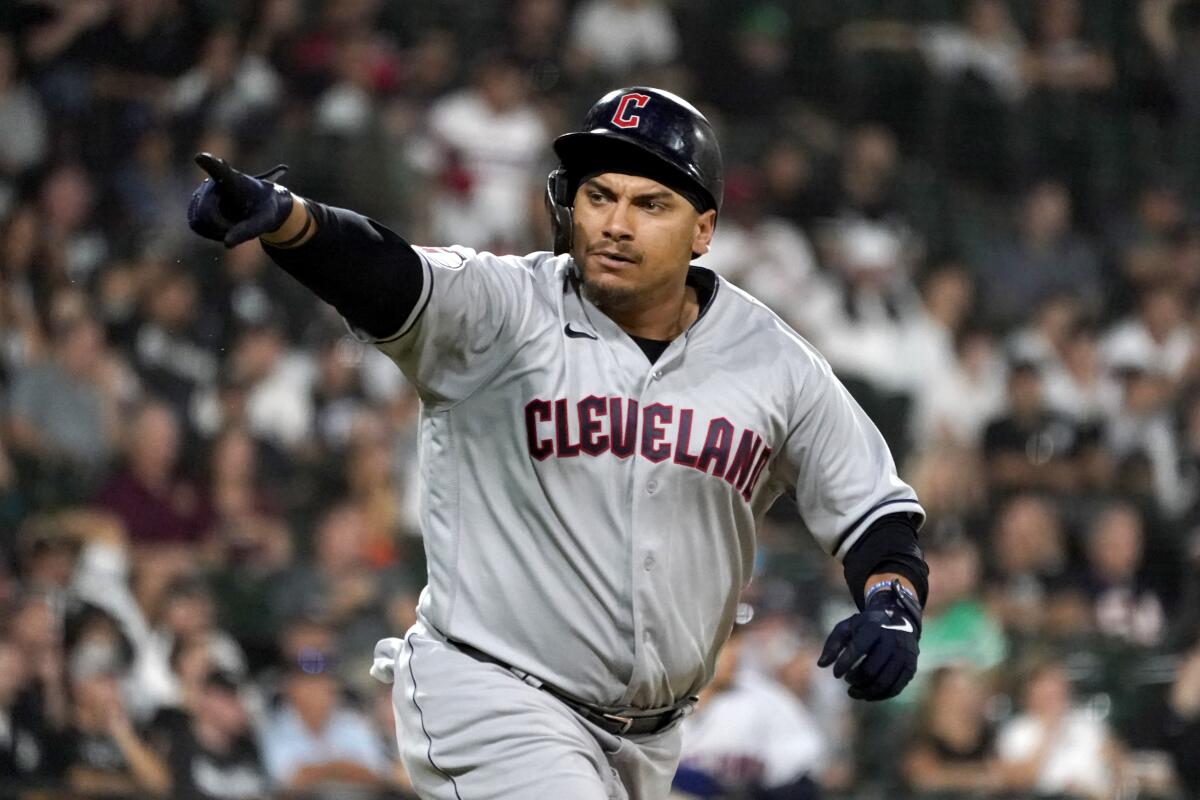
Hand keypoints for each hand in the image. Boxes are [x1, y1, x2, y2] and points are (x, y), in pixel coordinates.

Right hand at [187, 152, 292, 247]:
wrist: (261, 207)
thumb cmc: (265, 210)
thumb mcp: (263, 223)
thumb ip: (247, 231)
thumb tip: (226, 244)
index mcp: (234, 181)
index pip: (220, 171)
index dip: (209, 164)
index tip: (201, 157)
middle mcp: (214, 181)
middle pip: (205, 211)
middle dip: (219, 225)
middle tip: (235, 227)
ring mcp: (202, 191)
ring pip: (198, 220)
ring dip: (214, 230)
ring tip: (231, 223)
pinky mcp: (197, 202)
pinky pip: (195, 224)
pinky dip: (208, 231)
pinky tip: (222, 226)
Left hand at [818, 579, 920, 700]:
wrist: (898, 620)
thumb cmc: (866, 626)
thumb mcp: (847, 627)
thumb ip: (832, 644)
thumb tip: (821, 665)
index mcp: (874, 627)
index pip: (859, 648)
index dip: (845, 663)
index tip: (836, 674)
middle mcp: (892, 640)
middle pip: (872, 669)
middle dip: (855, 679)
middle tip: (847, 680)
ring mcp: (904, 655)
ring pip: (884, 682)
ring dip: (866, 691)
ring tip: (852, 691)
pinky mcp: (910, 668)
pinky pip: (895, 688)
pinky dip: (879, 696)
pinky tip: (866, 695)